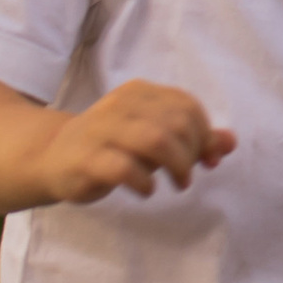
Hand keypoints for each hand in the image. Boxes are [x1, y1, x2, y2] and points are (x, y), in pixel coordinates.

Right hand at [40, 80, 235, 204]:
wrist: (52, 157)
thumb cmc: (112, 147)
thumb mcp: (153, 138)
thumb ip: (192, 139)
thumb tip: (230, 143)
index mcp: (139, 94)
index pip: (187, 106)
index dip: (205, 135)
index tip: (207, 160)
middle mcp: (120, 105)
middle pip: (177, 123)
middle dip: (192, 153)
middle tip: (187, 177)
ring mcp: (101, 131)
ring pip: (155, 139)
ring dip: (177, 166)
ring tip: (177, 183)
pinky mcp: (86, 159)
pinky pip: (124, 168)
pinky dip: (144, 181)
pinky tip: (147, 189)